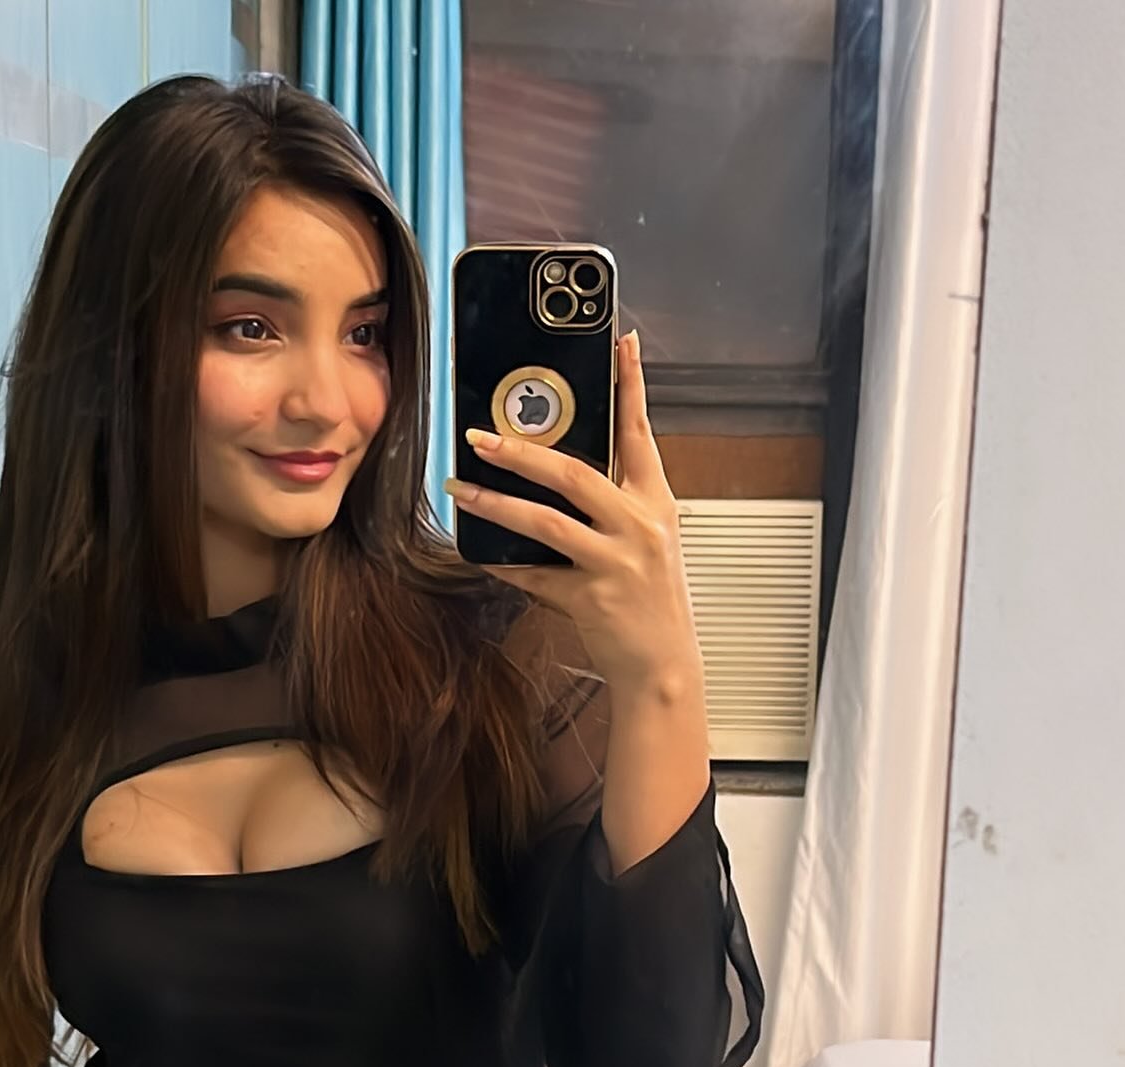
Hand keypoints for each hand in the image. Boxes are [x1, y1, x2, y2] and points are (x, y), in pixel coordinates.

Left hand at [445, 329, 705, 703]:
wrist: (664, 666)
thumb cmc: (652, 602)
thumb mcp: (646, 542)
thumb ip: (611, 505)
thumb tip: (556, 472)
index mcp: (656, 503)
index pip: (641, 432)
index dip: (631, 385)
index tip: (621, 341)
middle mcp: (639, 526)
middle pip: (575, 473)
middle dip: (522, 451)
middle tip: (480, 436)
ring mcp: (616, 563)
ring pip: (546, 521)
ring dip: (496, 502)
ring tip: (460, 487)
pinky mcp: (592, 599)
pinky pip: (533, 575)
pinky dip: (502, 563)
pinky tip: (478, 552)